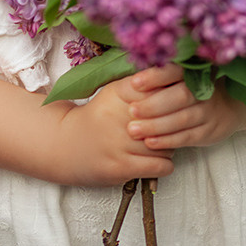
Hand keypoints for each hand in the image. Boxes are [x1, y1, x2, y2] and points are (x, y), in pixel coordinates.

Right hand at [54, 71, 176, 187]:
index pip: (158, 88)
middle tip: (172, 124)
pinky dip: (165, 163)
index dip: (171, 96)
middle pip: (165, 116)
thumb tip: (178, 77)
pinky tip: (158, 159)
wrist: (66, 144)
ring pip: (167, 142)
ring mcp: (119, 143)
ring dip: (170, 144)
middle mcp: (118, 116)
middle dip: (174, 121)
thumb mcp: (115, 92)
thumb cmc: (99, 116)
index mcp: (117, 92)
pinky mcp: (121, 167)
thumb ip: (143, 84)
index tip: (176, 100)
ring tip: (163, 143)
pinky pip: (161, 165)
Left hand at [124, 64, 245, 150]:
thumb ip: (164, 78)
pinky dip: (167, 140)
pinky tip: (150, 142)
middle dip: (154, 104)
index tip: (135, 82)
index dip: (156, 76)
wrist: (229, 108)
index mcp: (195, 72)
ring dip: (156, 125)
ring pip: (182, 119)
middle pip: (180, 96)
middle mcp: (204, 91)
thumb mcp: (184, 79)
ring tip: (133, 129)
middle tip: (131, 110)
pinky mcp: (208, 132)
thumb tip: (129, 77)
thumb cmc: (193, 91)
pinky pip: (186, 137)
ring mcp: (208, 112)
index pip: (176, 71)